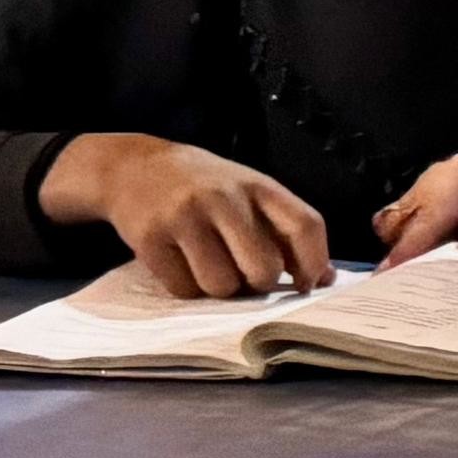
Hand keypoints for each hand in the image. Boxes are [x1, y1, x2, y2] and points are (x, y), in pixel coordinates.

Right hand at [41, 133, 330, 298]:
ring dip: (220, 290)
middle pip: (263, 268)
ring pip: (222, 286)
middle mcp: (225, 197)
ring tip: (210, 267)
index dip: (314, 263)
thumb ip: (284, 230)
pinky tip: (181, 265)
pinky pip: (184, 290)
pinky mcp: (151, 238)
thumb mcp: (248, 193)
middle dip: (259, 284)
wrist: (135, 167)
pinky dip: (187, 289)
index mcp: (258, 186)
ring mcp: (186, 217)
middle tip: (246, 277)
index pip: (305, 226)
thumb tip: (322, 279)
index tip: (307, 284)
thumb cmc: (206, 189)